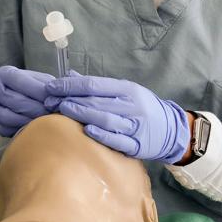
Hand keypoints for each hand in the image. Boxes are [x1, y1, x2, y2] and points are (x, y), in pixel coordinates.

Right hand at [0, 65, 52, 136]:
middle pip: (15, 101)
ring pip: (7, 117)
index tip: (55, 99)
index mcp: (4, 74)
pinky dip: (19, 130)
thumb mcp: (37, 79)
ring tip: (44, 121)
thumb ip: (47, 84)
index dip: (39, 91)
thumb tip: (60, 95)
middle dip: (36, 109)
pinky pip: (4, 129)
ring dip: (28, 121)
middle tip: (52, 113)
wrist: (12, 96)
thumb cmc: (30, 87)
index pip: (21, 82)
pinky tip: (33, 128)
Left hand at [44, 73, 189, 162]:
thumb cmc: (141, 108)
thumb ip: (97, 86)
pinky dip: (101, 135)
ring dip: (81, 115)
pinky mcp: (137, 145)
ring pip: (105, 119)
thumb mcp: (123, 91)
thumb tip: (69, 76)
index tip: (52, 87)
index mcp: (127, 89)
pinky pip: (117, 140)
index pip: (94, 84)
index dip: (70, 85)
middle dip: (70, 100)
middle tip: (50, 101)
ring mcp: (135, 126)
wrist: (172, 130)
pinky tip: (87, 131)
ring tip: (62, 111)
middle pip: (96, 101)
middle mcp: (131, 106)